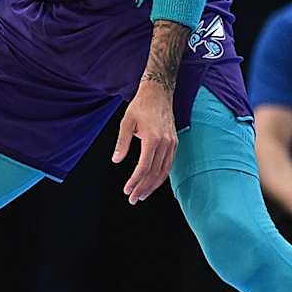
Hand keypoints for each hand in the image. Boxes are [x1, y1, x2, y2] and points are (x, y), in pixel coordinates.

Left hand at [112, 82, 176, 204]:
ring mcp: (172, 143)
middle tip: (133, 199)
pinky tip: (153, 182)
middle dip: (143, 188)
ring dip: (153, 185)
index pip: (144, 167)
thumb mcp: (126, 122)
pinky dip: (161, 176)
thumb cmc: (140, 106)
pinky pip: (169, 164)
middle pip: (154, 173)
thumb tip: (116, 160)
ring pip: (164, 171)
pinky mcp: (174, 142)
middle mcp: (165, 143)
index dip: (135, 181)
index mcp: (152, 138)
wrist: (159, 93)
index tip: (127, 190)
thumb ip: (122, 143)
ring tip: (143, 195)